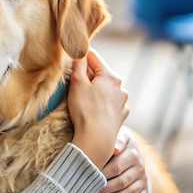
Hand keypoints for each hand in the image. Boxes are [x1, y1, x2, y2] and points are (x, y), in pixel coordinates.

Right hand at [69, 49, 128, 168]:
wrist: (96, 140)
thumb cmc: (85, 110)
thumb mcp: (77, 83)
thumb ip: (78, 64)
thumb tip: (80, 52)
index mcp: (110, 76)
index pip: (93, 57)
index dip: (80, 58)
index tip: (70, 63)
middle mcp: (120, 87)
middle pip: (100, 73)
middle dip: (87, 76)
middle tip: (73, 85)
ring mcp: (122, 102)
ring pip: (105, 89)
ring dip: (95, 90)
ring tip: (82, 100)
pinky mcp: (121, 115)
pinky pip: (109, 103)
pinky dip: (101, 103)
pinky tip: (93, 111)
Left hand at [88, 127, 147, 192]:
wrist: (128, 146)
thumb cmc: (115, 142)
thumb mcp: (118, 136)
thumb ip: (116, 140)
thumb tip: (115, 149)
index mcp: (132, 154)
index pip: (115, 168)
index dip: (100, 176)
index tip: (86, 182)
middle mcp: (139, 167)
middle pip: (120, 182)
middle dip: (102, 191)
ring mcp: (143, 179)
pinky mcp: (145, 189)